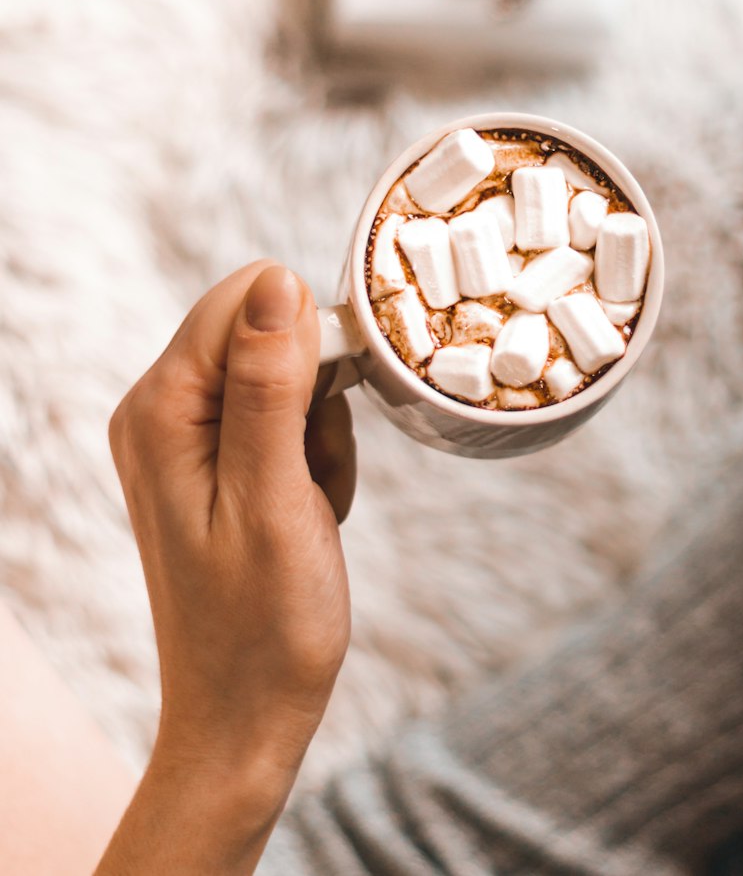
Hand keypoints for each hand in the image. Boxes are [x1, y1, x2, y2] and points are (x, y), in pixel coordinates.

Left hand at [102, 262, 354, 870]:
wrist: (247, 711)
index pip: (241, 299)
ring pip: (289, 375)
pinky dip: (317, 456)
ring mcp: (188, 435)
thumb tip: (275, 280)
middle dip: (316, 392)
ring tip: (312, 503)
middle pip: (265, 332)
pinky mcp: (218, 458)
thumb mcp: (273, 498)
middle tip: (313, 471)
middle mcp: (162, 410)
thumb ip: (270, 385)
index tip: (334, 403)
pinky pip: (289, 415)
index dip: (305, 335)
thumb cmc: (261, 623)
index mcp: (160, 410)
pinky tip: (310, 512)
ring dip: (323, 431)